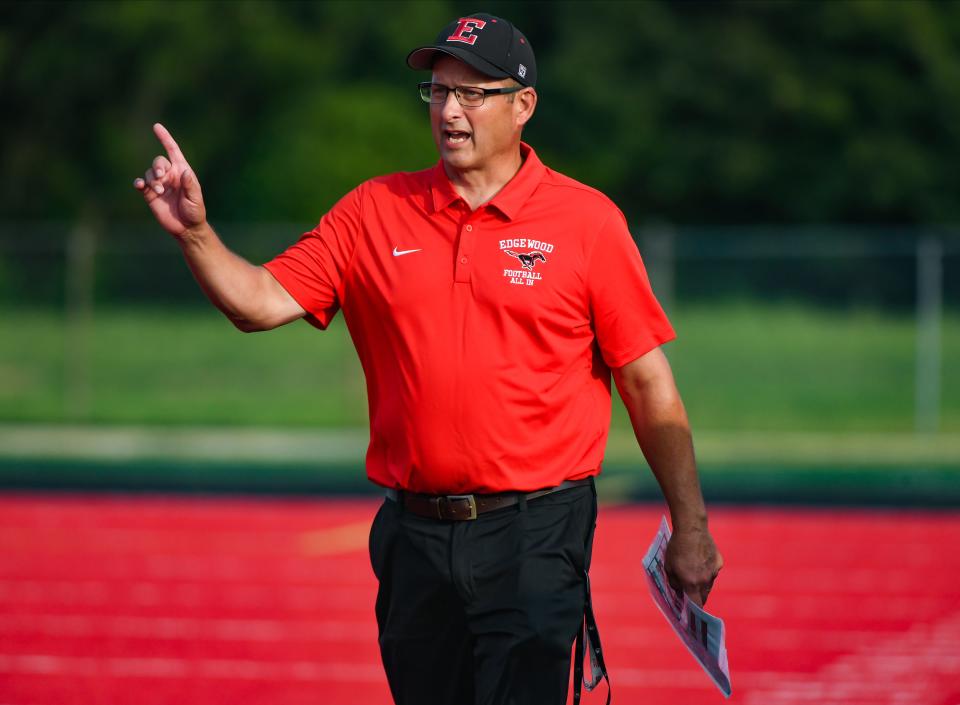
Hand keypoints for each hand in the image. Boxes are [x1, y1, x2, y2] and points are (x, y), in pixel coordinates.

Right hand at [133, 123, 205, 237]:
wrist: (187, 227)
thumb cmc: (195, 211)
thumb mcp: (195, 199)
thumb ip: (190, 185)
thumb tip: (184, 172)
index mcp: (182, 171)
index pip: (173, 151)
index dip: (165, 138)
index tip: (156, 127)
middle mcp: (169, 175)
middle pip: (158, 162)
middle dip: (158, 167)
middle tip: (161, 177)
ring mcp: (159, 184)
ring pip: (149, 172)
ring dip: (152, 179)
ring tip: (159, 190)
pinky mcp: (150, 194)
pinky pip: (141, 183)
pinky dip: (139, 182)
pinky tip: (140, 185)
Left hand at [664, 525, 722, 606]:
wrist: (691, 529)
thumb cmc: (676, 547)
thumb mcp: (669, 566)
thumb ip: (674, 582)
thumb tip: (679, 591)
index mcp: (692, 583)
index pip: (696, 605)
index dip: (693, 611)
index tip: (691, 615)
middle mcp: (705, 580)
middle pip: (703, 596)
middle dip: (697, 597)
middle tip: (690, 595)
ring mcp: (714, 571)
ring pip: (709, 584)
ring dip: (702, 584)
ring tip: (693, 574)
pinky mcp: (719, 562)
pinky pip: (713, 571)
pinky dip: (707, 570)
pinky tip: (700, 561)